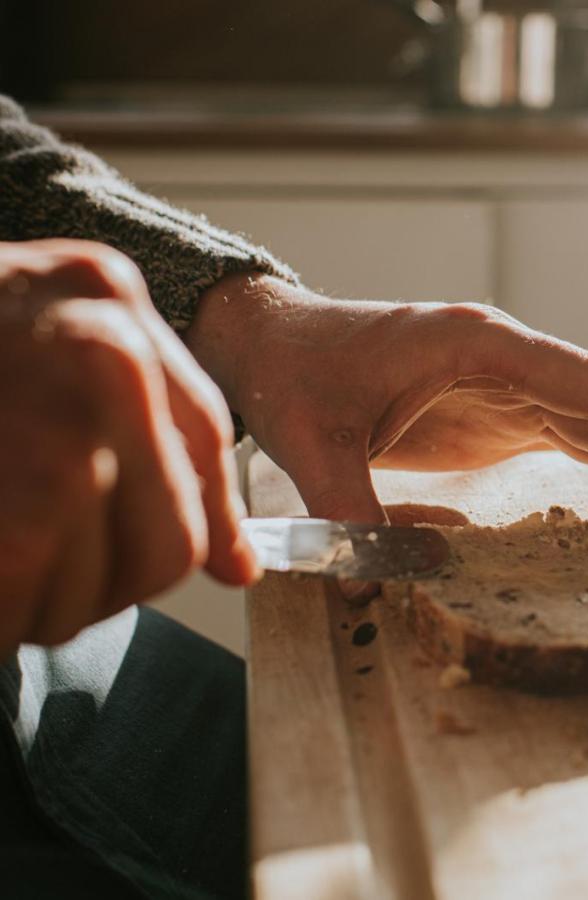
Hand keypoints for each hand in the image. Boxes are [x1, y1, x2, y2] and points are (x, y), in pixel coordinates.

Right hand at [0, 240, 257, 652]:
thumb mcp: (23, 334)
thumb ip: (145, 428)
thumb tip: (237, 564)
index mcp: (104, 296)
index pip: (207, 434)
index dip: (210, 512)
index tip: (222, 562)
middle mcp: (103, 356)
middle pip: (176, 533)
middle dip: (120, 571)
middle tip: (44, 563)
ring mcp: (60, 443)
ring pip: (118, 584)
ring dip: (55, 596)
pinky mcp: (17, 527)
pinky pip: (47, 612)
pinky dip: (8, 614)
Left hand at [187, 277, 587, 534]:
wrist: (276, 346)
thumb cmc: (296, 377)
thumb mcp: (309, 440)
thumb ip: (348, 507)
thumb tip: (375, 588)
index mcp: (477, 345)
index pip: (587, 377)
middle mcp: (511, 359)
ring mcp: (513, 385)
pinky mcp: (506, 413)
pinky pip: (581, 438)